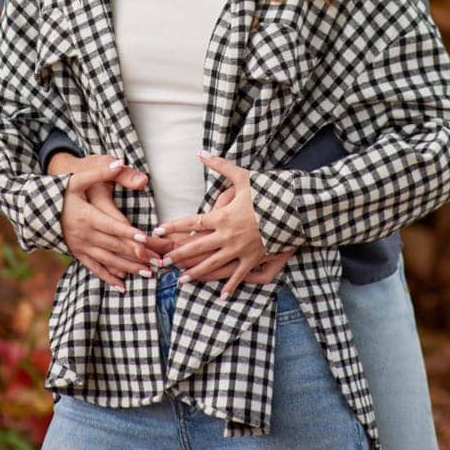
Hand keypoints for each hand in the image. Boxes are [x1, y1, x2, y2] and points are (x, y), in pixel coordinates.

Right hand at [52, 152, 168, 291]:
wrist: (39, 208)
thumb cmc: (63, 190)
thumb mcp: (79, 177)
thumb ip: (101, 171)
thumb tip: (121, 162)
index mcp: (87, 216)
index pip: (112, 226)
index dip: (129, 233)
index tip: (146, 239)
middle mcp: (84, 235)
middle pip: (115, 245)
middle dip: (138, 254)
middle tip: (158, 261)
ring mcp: (81, 247)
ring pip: (109, 260)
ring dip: (129, 268)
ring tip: (148, 273)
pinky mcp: (78, 254)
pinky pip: (95, 268)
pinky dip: (109, 277)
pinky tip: (123, 286)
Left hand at [151, 151, 285, 297]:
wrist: (291, 210)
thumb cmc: (267, 193)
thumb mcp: (243, 177)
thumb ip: (220, 165)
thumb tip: (201, 153)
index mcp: (222, 216)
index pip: (191, 222)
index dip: (174, 226)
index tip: (158, 230)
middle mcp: (227, 235)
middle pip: (197, 247)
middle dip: (178, 255)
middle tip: (163, 262)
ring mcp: (239, 250)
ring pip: (212, 265)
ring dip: (195, 273)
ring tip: (181, 280)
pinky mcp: (252, 259)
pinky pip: (238, 275)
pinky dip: (230, 286)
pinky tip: (221, 297)